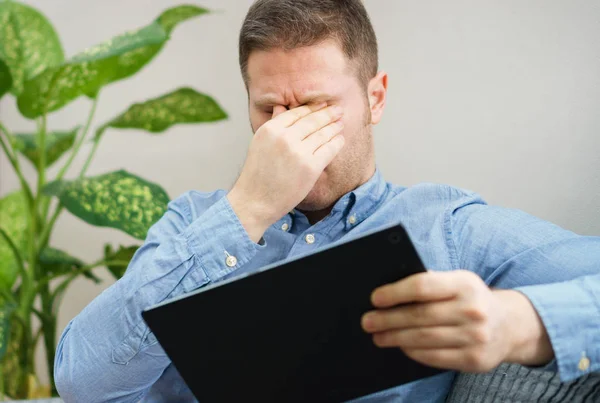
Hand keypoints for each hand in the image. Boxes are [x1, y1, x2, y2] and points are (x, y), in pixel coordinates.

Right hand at [228, 104, 344, 241]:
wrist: (256, 201)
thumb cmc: (257, 175)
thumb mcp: (259, 143)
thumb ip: (273, 124)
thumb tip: (281, 106)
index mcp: (270, 129)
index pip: (296, 113)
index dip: (312, 108)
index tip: (322, 105)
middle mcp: (284, 138)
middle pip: (312, 120)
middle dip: (328, 114)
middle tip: (338, 110)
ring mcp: (298, 152)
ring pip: (323, 134)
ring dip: (334, 127)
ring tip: (340, 123)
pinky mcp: (310, 167)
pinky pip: (329, 149)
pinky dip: (336, 143)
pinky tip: (340, 140)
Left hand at [361, 270, 553, 372]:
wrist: (509, 325)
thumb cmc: (470, 299)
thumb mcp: (457, 281)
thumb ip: (430, 283)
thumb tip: (389, 292)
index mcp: (464, 283)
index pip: (422, 286)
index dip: (395, 292)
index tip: (375, 298)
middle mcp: (472, 309)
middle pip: (419, 315)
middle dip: (388, 319)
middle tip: (367, 321)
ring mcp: (476, 337)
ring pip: (424, 338)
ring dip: (395, 338)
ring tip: (378, 336)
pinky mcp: (475, 360)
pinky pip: (435, 357)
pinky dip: (413, 352)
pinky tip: (401, 347)